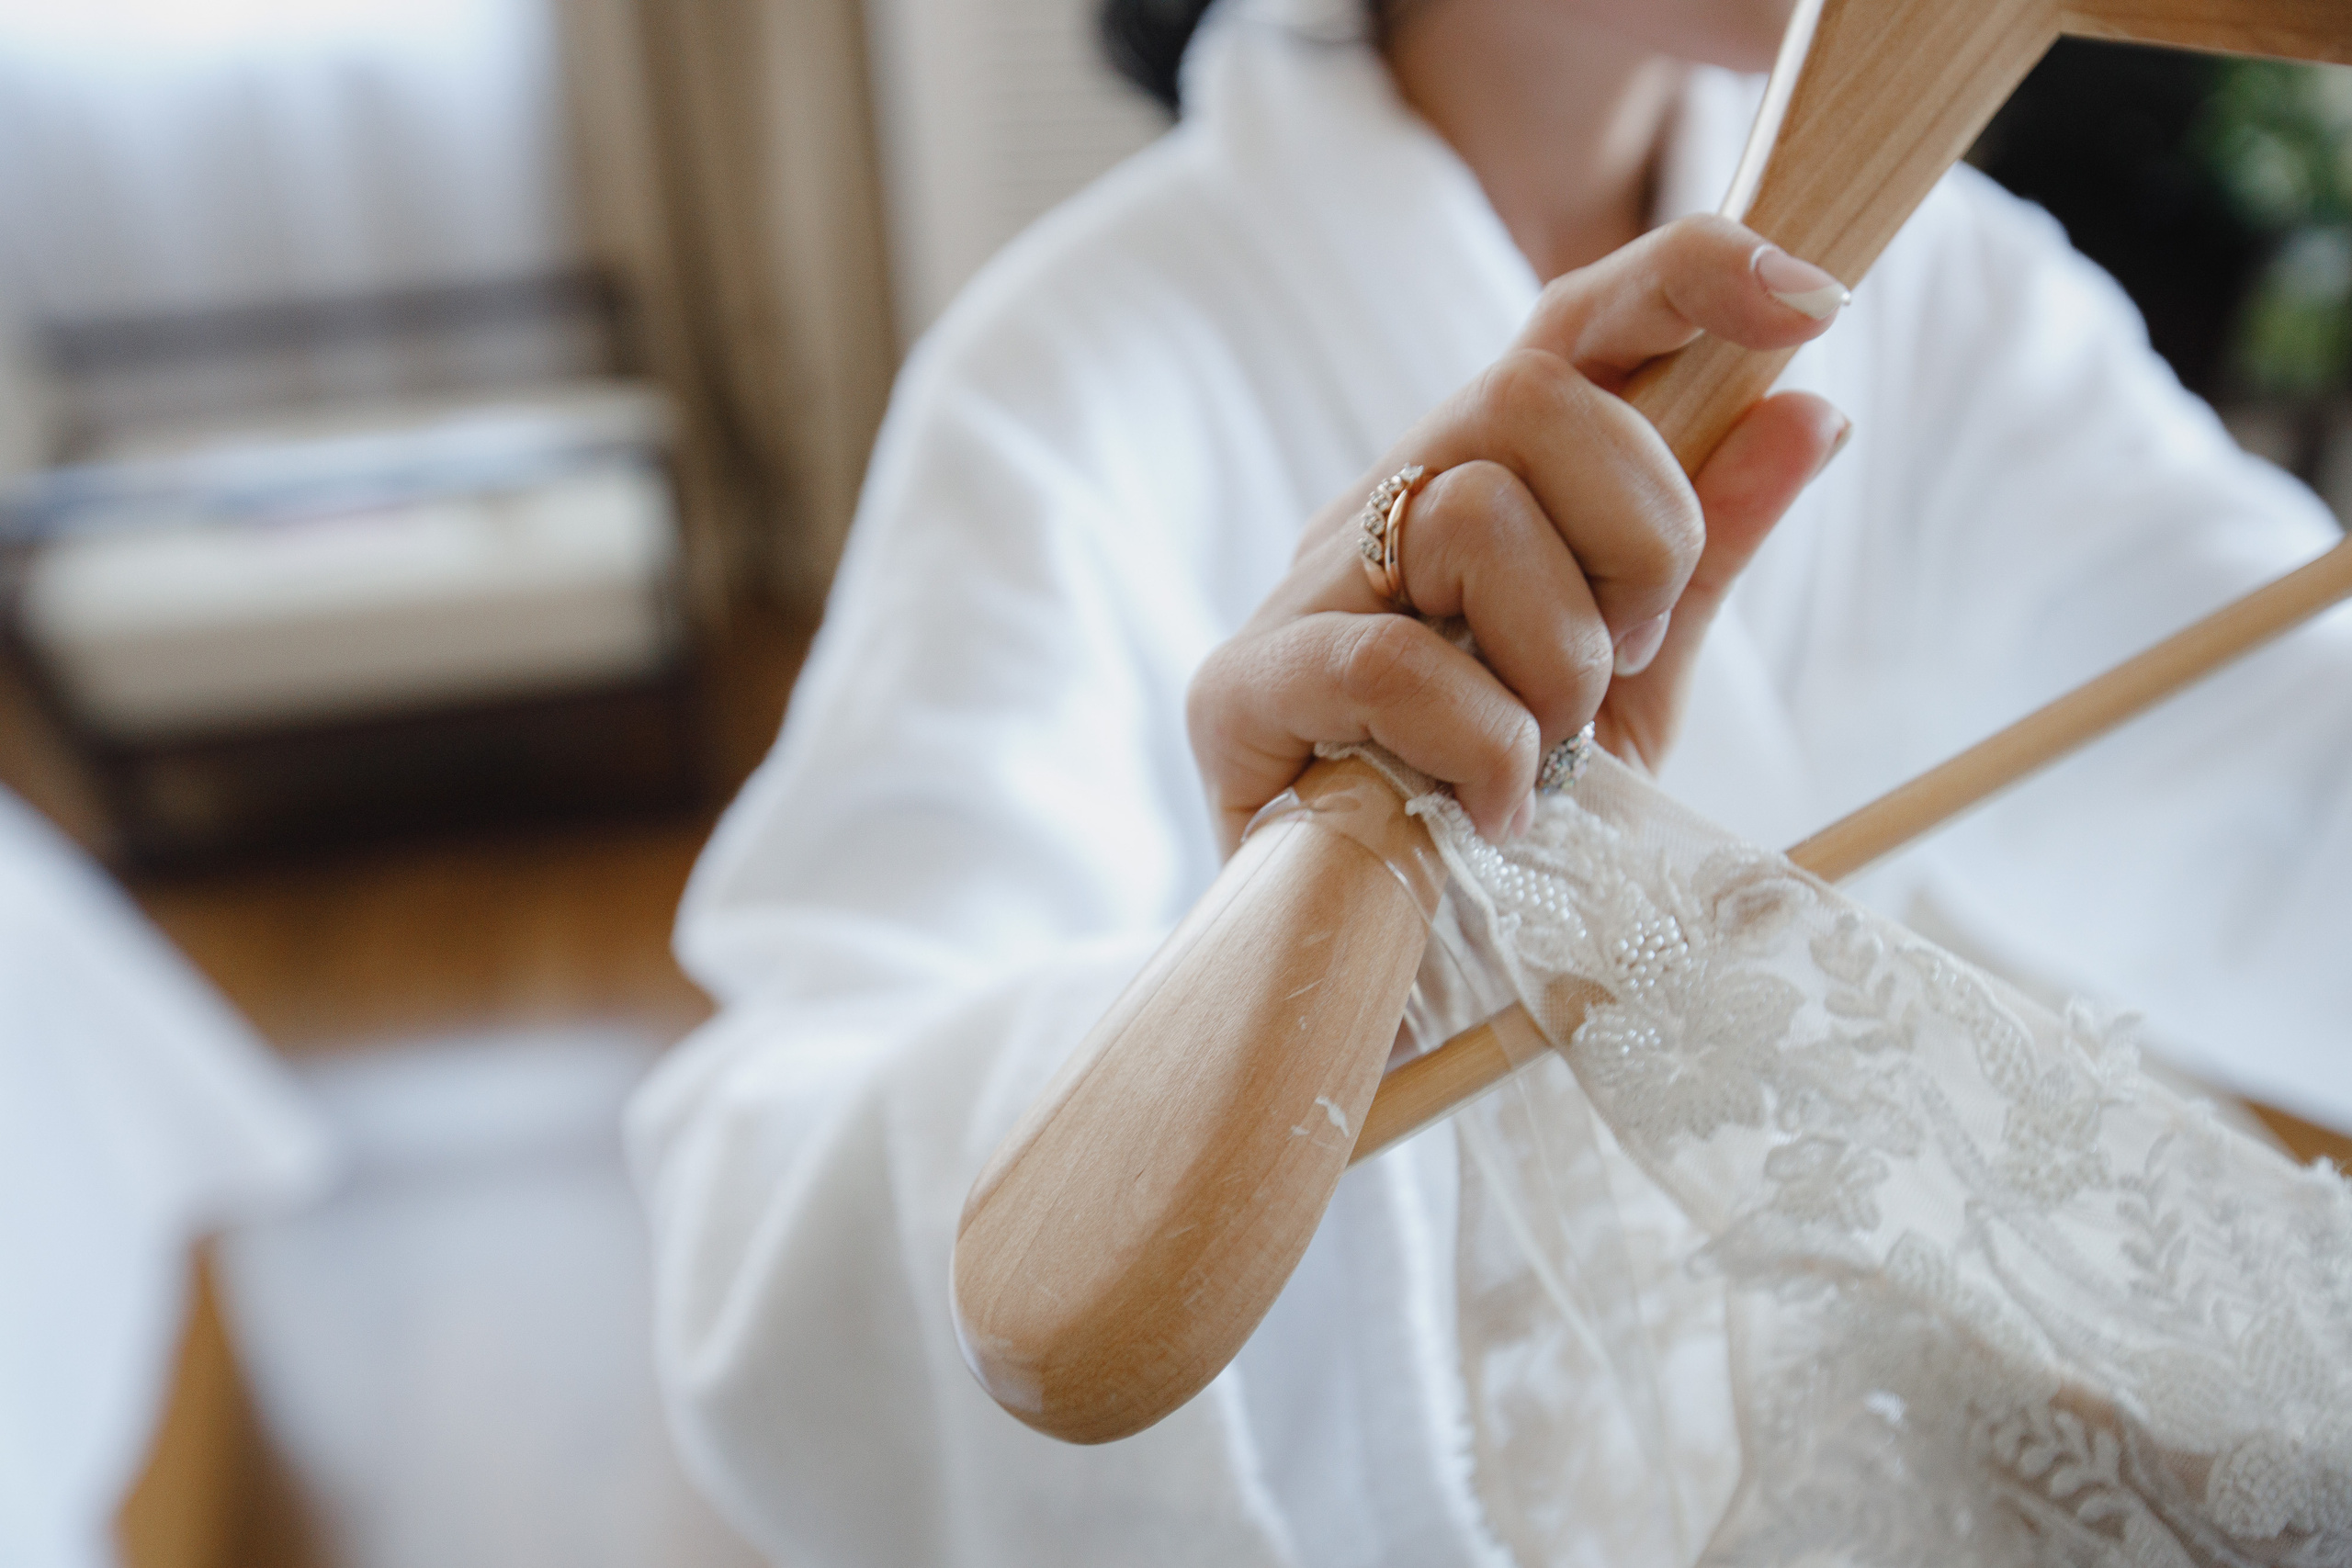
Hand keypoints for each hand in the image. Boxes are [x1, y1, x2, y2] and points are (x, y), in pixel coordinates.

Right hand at [1187, 214, 1851, 853]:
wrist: (1394, 986)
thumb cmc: (1505, 825)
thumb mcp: (1639, 689)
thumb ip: (1709, 554)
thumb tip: (1810, 407)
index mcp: (1478, 489)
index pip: (1565, 326)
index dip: (1685, 276)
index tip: (1813, 302)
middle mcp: (1382, 510)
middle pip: (1526, 393)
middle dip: (1640, 533)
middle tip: (1628, 661)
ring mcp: (1300, 593)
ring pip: (1472, 511)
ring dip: (1561, 660)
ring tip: (1546, 758)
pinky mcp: (1240, 691)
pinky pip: (1394, 660)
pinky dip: (1484, 749)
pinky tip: (1492, 814)